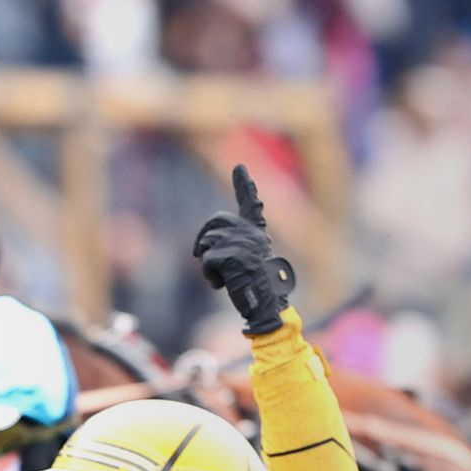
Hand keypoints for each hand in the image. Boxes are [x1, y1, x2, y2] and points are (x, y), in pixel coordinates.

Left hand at [192, 165, 296, 333]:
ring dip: (208, 263)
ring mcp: (243, 243)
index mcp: (256, 233)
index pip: (250, 204)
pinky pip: (207, 261)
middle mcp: (252, 233)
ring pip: (206, 243)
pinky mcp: (232, 255)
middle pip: (215, 220)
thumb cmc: (255, 288)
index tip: (239, 166)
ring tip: (226, 277)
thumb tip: (204, 248)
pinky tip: (224, 284)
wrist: (266, 304)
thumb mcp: (244, 262)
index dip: (244, 185)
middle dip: (203, 238)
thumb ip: (232, 247)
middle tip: (204, 259)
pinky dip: (210, 276)